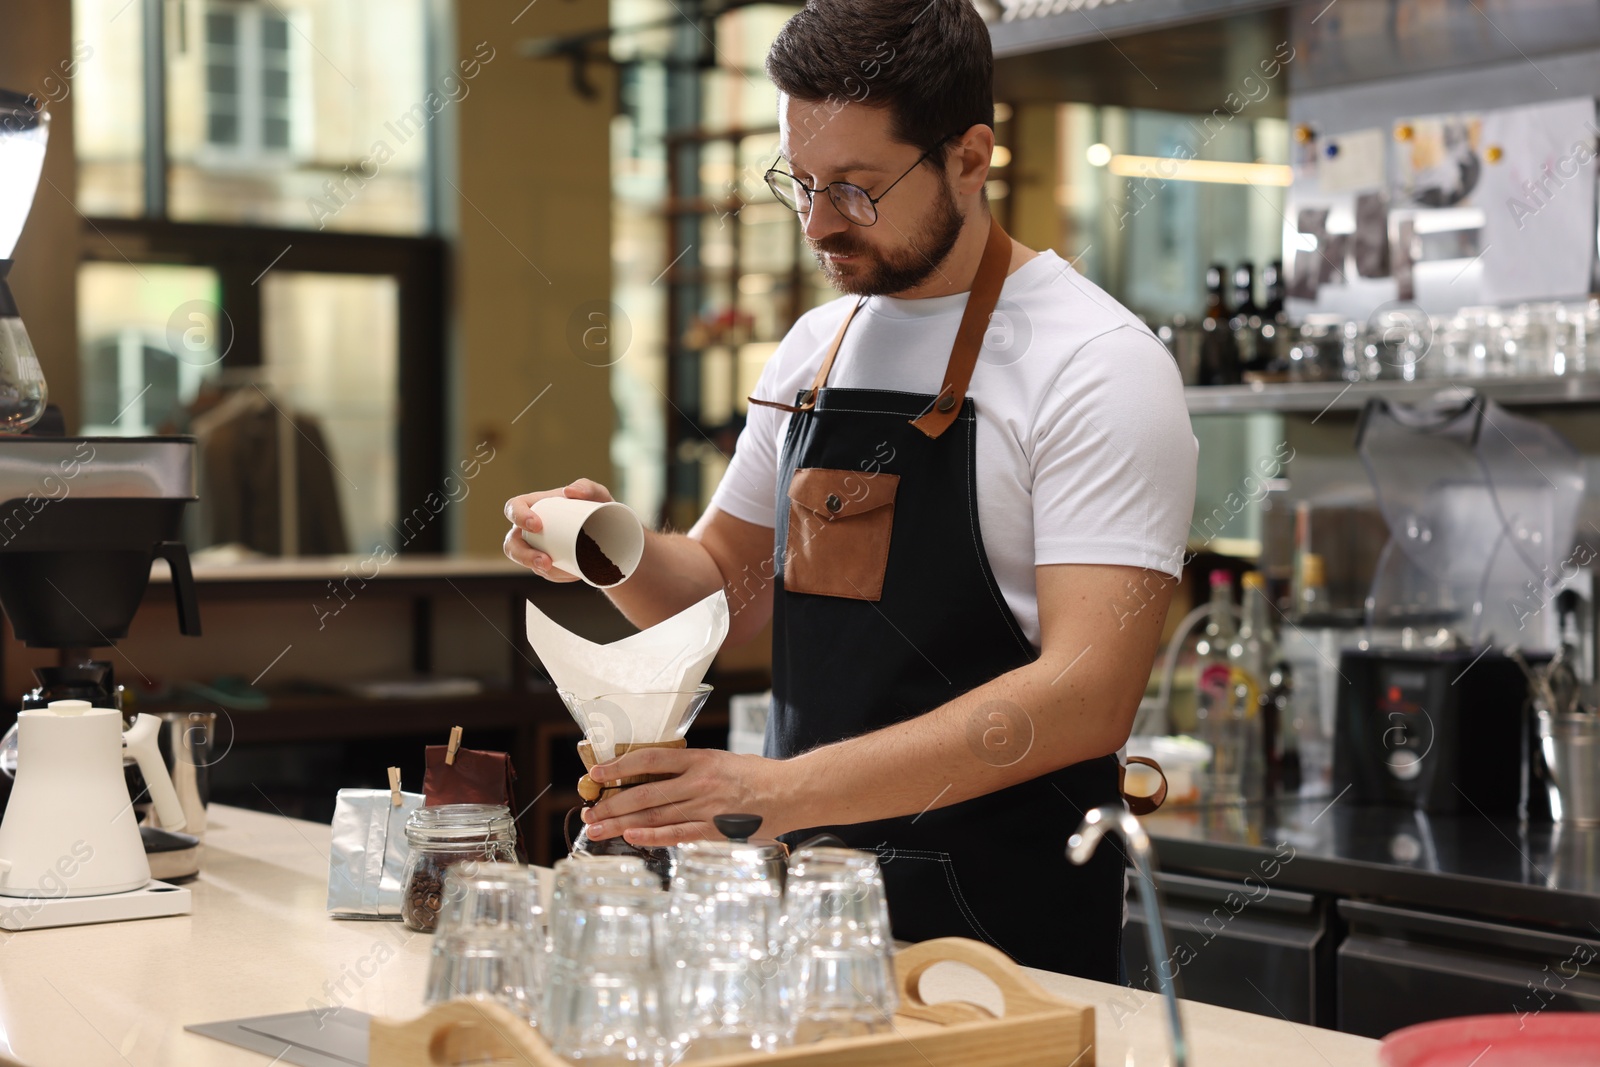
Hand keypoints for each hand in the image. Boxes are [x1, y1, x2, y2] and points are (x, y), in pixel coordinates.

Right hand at [502, 478, 613, 580]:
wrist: (610, 533)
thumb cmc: (597, 508)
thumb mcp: (597, 495)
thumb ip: (587, 486)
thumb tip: (570, 491)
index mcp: (534, 505)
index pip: (513, 507)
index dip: (518, 516)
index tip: (537, 525)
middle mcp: (529, 529)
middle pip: (512, 544)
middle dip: (524, 556)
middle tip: (546, 561)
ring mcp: (536, 548)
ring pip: (527, 563)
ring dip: (540, 570)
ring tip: (563, 572)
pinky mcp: (548, 563)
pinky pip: (546, 573)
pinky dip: (559, 575)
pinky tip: (573, 574)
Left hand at [580, 748, 794, 847]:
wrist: (792, 791)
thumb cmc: (758, 776)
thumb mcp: (722, 761)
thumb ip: (692, 770)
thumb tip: (658, 778)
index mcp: (699, 760)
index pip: (649, 759)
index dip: (619, 766)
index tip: (597, 773)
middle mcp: (698, 782)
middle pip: (644, 792)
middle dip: (611, 803)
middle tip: (588, 812)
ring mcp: (705, 807)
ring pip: (654, 814)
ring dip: (622, 823)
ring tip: (597, 829)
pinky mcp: (715, 830)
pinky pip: (677, 834)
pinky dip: (652, 835)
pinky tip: (631, 837)